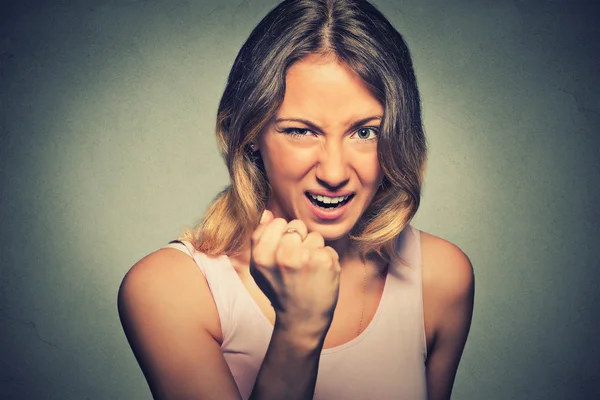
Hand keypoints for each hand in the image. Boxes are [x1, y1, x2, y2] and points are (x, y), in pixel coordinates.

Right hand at [250, 210, 340, 336]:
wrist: (301, 318)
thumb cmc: (280, 289)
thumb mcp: (260, 267)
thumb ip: (260, 238)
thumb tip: (267, 212)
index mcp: (262, 254)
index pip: (277, 222)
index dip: (281, 237)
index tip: (282, 255)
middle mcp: (283, 254)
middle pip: (296, 226)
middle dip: (298, 240)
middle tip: (296, 264)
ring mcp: (306, 257)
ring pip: (314, 235)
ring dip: (313, 250)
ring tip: (308, 271)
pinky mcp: (326, 261)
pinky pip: (328, 247)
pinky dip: (326, 260)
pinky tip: (319, 275)